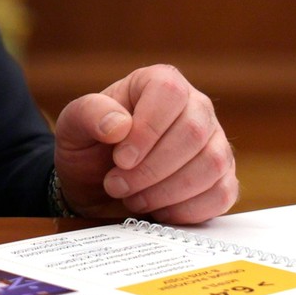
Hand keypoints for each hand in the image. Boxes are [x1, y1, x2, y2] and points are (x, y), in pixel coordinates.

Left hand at [53, 64, 237, 223]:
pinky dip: (188, 210)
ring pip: (212, 164)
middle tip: (117, 186)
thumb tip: (119, 125)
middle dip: (152, 169)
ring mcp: (214, 143)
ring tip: (134, 198)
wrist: (97, 185)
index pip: (169, 94)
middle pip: (193, 133)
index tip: (121, 159)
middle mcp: (195, 108)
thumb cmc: (89, 147)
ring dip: (167, 192)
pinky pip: (222, 193)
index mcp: (159, 83)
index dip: (147, 129)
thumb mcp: (73, 127)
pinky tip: (159, 211)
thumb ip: (89, 114)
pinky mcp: (222, 178)